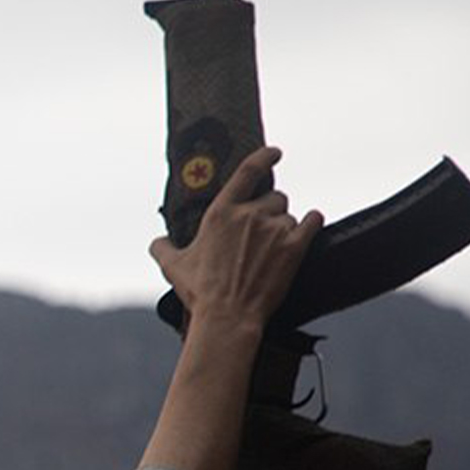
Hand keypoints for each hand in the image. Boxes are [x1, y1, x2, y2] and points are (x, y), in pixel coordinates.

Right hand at [149, 146, 323, 331]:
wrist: (228, 316)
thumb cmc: (200, 292)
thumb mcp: (173, 267)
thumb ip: (162, 248)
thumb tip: (157, 242)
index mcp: (221, 212)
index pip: (248, 171)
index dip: (264, 156)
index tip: (274, 152)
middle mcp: (250, 215)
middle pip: (275, 197)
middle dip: (271, 211)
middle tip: (263, 232)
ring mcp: (275, 230)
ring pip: (290, 215)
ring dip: (285, 226)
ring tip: (273, 248)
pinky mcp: (294, 247)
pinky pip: (312, 222)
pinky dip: (311, 223)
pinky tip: (309, 226)